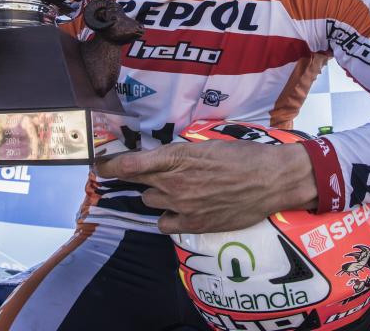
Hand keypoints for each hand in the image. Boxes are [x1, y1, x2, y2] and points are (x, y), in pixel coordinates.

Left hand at [94, 141, 316, 233]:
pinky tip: (182, 210)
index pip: (129, 164)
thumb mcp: (206, 145)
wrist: (270, 179)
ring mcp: (182, 205)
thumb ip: (179, 154)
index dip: (109, 166)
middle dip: (140, 178)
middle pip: (138, 183)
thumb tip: (160, 159)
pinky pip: (164, 224)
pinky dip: (168, 217)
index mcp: (176, 156)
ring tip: (181, 190)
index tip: (99, 166)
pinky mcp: (193, 224)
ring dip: (159, 195)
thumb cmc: (243, 156)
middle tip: (151, 174)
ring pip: (151, 201)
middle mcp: (174, 181)